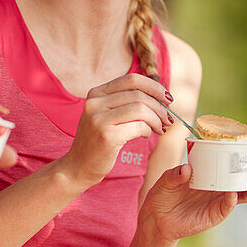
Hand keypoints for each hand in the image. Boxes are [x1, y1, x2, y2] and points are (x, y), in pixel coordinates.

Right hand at [59, 73, 173, 189]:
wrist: (79, 166)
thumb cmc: (98, 141)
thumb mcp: (106, 115)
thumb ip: (125, 102)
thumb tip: (160, 95)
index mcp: (96, 93)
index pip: (131, 79)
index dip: (154, 87)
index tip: (167, 98)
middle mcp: (95, 102)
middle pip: (139, 94)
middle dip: (159, 107)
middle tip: (167, 119)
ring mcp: (99, 119)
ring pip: (141, 109)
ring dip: (156, 119)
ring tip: (159, 129)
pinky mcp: (107, 136)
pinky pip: (139, 126)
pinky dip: (148, 130)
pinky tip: (145, 135)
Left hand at [139, 144, 246, 244]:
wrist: (157, 219)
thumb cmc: (163, 195)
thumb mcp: (165, 180)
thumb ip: (174, 174)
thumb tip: (187, 169)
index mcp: (212, 170)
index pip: (235, 158)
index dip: (246, 151)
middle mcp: (220, 183)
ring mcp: (220, 199)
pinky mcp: (216, 213)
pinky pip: (229, 205)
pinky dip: (233, 198)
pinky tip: (232, 192)